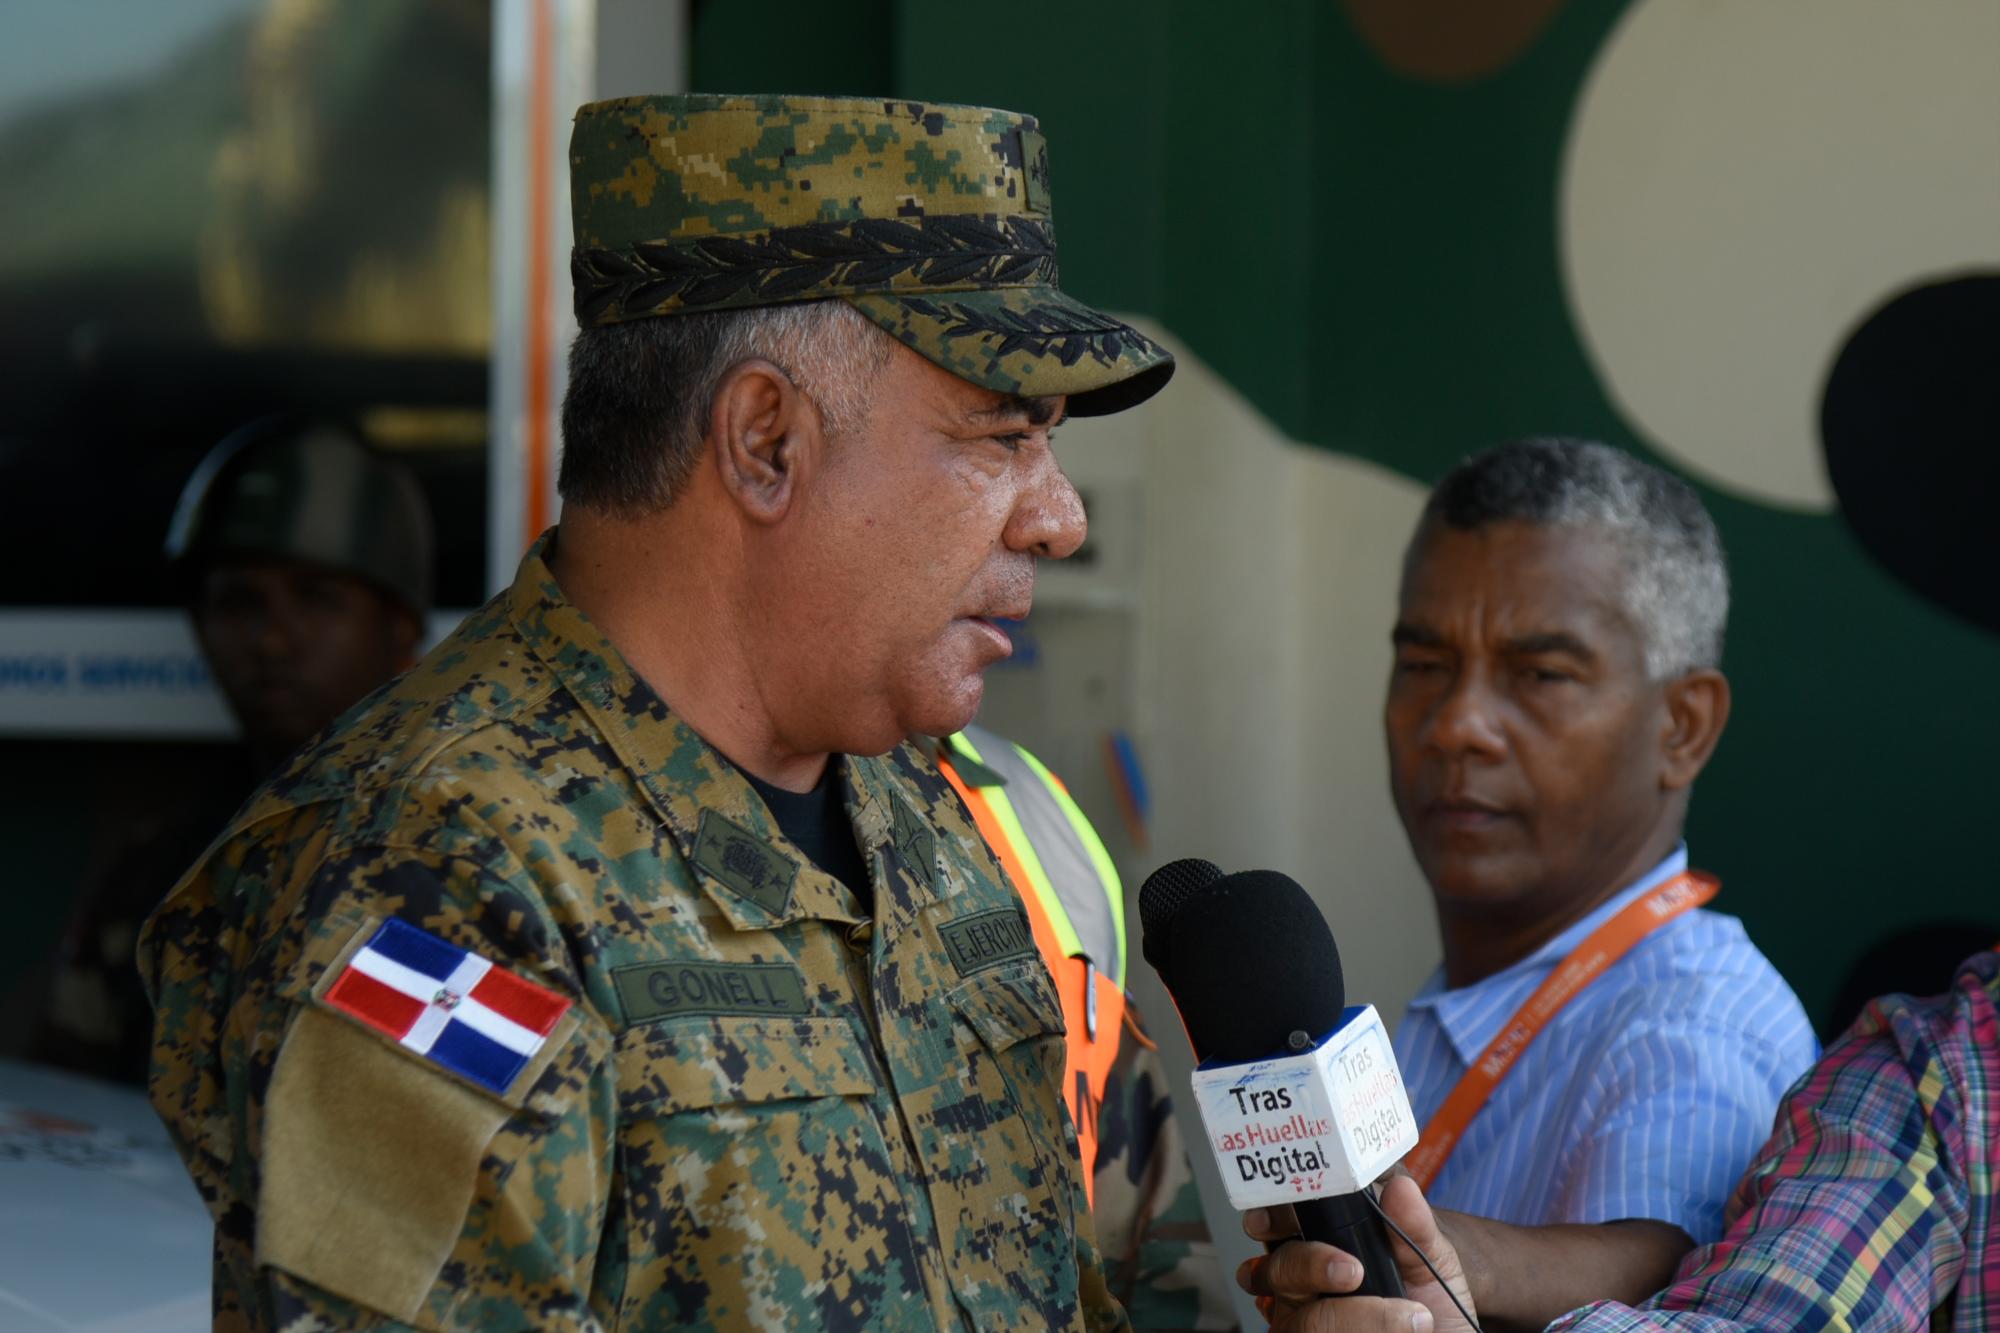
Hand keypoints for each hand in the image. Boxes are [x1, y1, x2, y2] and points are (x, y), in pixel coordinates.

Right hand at [1237, 1177, 1478, 1331]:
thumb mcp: (1431, 1259)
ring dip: (1354, 1316)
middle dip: (1310, 1264)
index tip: (1275, 1219)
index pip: (1276, 1224)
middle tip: (1353, 1271)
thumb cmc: (1429, 1297)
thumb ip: (1414, 1224)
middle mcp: (1300, 1287)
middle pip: (1277, 1268)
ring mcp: (1302, 1325)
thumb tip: (1400, 1187)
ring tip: (1408, 1318)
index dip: (1269, 1217)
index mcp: (1317, 1245)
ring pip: (1302, 1320)